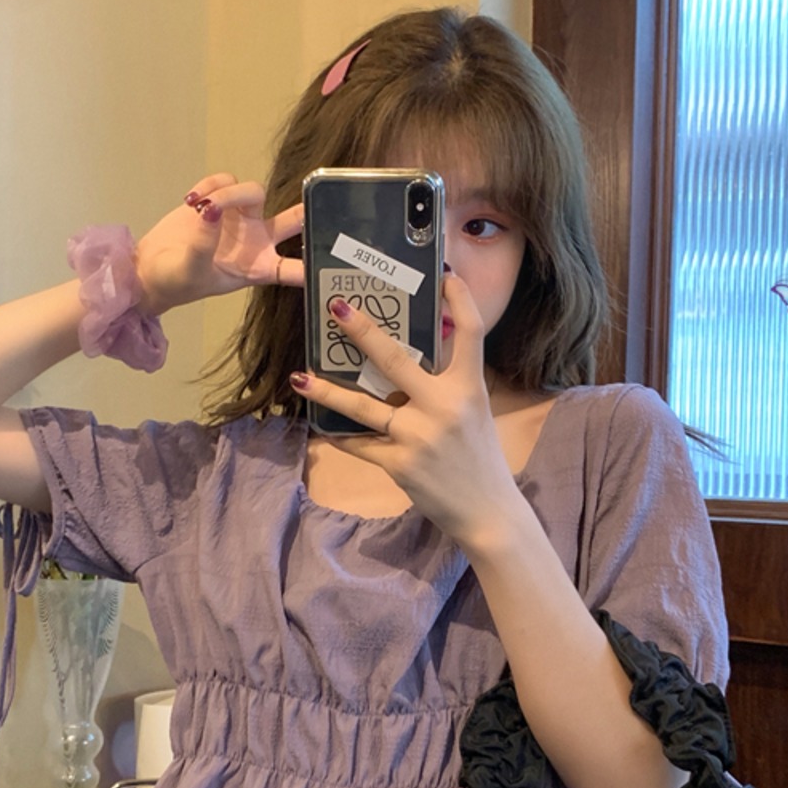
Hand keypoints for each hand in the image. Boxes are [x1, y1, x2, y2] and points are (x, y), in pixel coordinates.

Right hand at [134, 175, 304, 314]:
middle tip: (316, 193)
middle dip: (305, 210)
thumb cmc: (174, 281)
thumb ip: (204, 244)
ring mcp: (240, 220)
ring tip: (200, 207)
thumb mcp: (191, 271)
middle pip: (293, 221)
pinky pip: (226, 182)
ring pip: (254, 192)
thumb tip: (212, 212)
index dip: (314, 267)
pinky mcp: (220, 202)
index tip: (332, 260)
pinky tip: (191, 200)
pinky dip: (210, 185)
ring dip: (228, 193)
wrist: (150, 269)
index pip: (294, 270)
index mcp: (258, 269)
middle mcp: (256, 242)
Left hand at [289, 275, 528, 547]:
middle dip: (363, 332)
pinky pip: (361, 443)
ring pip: (363, 407)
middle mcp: (443, 407)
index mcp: (468, 389)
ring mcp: (418, 436)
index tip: (445, 275)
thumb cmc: (478, 457)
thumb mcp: (474, 412)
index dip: (460, 301)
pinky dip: (340, 433)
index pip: (470, 334)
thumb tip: (421, 350)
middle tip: (337, 308)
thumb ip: (449, 383)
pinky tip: (318, 422)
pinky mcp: (400, 463)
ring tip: (300, 376)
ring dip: (328, 390)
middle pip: (395, 360)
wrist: (487, 512)